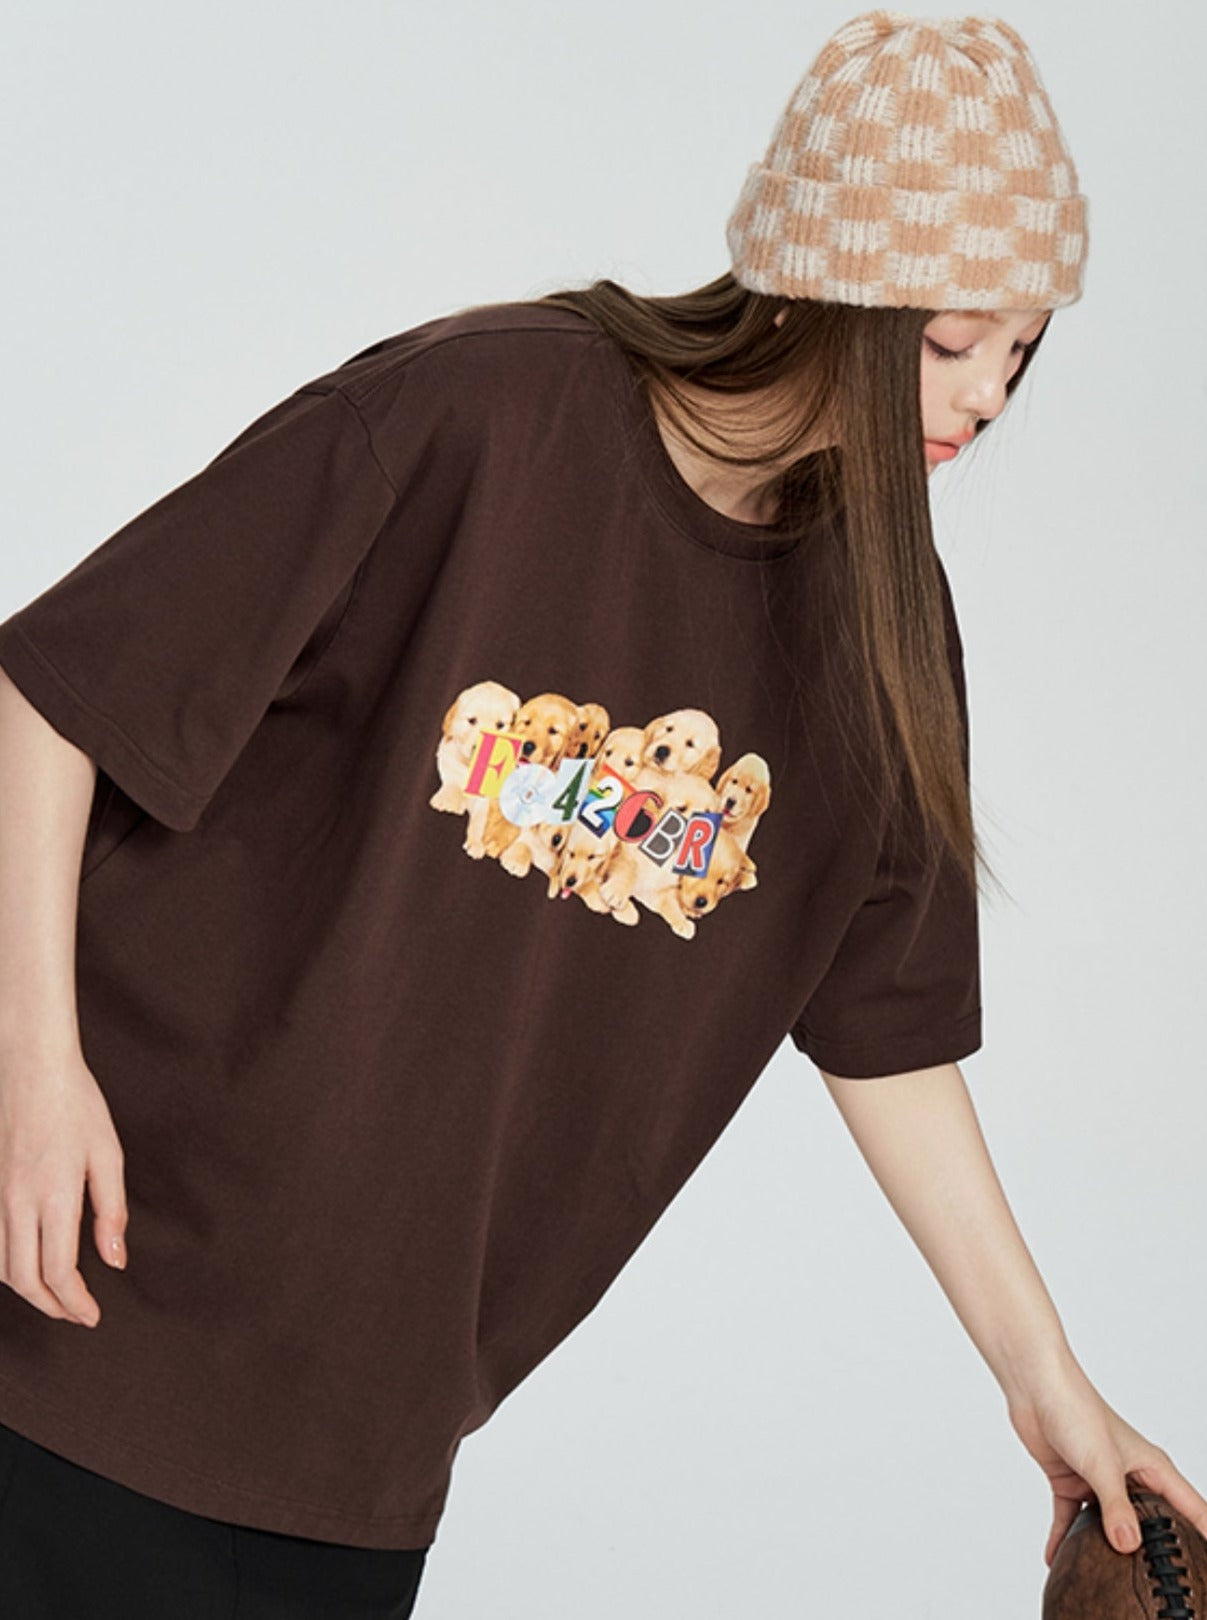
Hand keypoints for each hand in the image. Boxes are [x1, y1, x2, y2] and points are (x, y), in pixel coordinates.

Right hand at [0, 1040, 127, 1325]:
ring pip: (1, 1267)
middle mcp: (17, 1203)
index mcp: (54, 1197)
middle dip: (52, 1307)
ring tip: (56, 1296)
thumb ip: (111, 1212)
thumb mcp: (108, 1154)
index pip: (58, 1273)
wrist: (31, 1067)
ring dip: (28, 1290)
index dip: (75, 1304)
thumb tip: (115, 1261)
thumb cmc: (76, 1104)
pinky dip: (6, 1267)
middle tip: (76, 1314)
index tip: (92, 1315)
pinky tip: (26, 1265)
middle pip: (25, 1280)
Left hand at [1006, 1356, 1206, 1566]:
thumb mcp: (1103, 1464)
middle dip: (1154, 1548)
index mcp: (1152, 1467)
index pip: (1190, 1508)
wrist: (1035, 1386)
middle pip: (1150, 1520)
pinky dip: (1063, 1536)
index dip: (1204, 1534)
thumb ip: (1117, 1508)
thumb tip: (1129, 1546)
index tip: (1206, 1563)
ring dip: (1104, 1547)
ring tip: (1109, 1579)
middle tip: (1159, 1580)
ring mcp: (1099, 1479)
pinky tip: (1055, 1558)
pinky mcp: (1070, 1480)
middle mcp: (1129, 1475)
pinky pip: (1069, 1516)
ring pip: (1108, 1523)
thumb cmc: (1077, 1408)